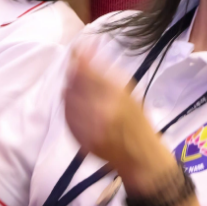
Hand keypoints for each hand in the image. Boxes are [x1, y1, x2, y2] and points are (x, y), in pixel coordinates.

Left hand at [63, 47, 176, 190]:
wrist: (139, 158)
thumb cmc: (139, 123)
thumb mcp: (130, 95)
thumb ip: (109, 75)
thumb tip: (91, 51)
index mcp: (116, 97)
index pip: (89, 71)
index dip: (79, 57)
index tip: (77, 48)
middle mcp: (100, 111)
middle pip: (75, 83)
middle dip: (74, 71)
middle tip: (76, 64)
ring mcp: (88, 127)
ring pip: (68, 98)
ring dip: (70, 87)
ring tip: (76, 83)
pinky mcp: (79, 138)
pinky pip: (67, 116)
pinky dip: (68, 105)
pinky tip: (74, 101)